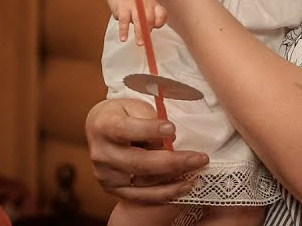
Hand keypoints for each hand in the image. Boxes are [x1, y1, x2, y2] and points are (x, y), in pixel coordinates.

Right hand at [85, 98, 207, 204]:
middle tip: (199, 158)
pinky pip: (141, 196)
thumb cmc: (124, 114)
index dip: (149, 130)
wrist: (101, 129)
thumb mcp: (135, 106)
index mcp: (103, 126)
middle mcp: (101, 153)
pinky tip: (184, 185)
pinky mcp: (113, 189)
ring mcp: (106, 174)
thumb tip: (170, 141)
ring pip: (142, 182)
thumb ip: (150, 120)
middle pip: (138, 162)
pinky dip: (165, 193)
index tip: (173, 129)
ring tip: (196, 170)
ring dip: (173, 178)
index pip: (125, 129)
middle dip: (172, 162)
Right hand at [111, 0, 167, 44]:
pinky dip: (123, 31)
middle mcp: (145, 4)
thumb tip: (148, 34)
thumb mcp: (148, 11)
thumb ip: (152, 22)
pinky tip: (123, 39)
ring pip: (138, 19)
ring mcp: (133, 6)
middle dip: (148, 29)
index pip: (161, 13)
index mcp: (154, 5)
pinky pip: (124, 21)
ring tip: (139, 43)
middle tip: (147, 41)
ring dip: (139, 32)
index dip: (160, 22)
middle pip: (149, 17)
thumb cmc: (138, 7)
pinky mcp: (122, 9)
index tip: (155, 27)